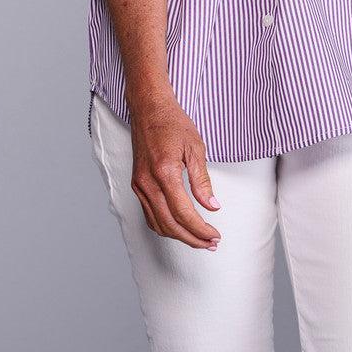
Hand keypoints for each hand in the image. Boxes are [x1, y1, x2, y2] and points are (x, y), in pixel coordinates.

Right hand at [128, 92, 221, 249]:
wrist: (149, 108)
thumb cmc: (173, 122)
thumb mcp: (195, 147)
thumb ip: (202, 181)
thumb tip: (212, 206)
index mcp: (164, 172)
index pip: (184, 213)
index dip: (201, 229)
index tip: (214, 235)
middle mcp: (148, 183)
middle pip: (170, 224)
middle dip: (192, 238)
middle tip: (211, 243)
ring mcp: (139, 185)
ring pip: (158, 223)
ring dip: (178, 236)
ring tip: (198, 238)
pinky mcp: (136, 184)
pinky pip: (149, 214)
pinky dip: (164, 226)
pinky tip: (178, 227)